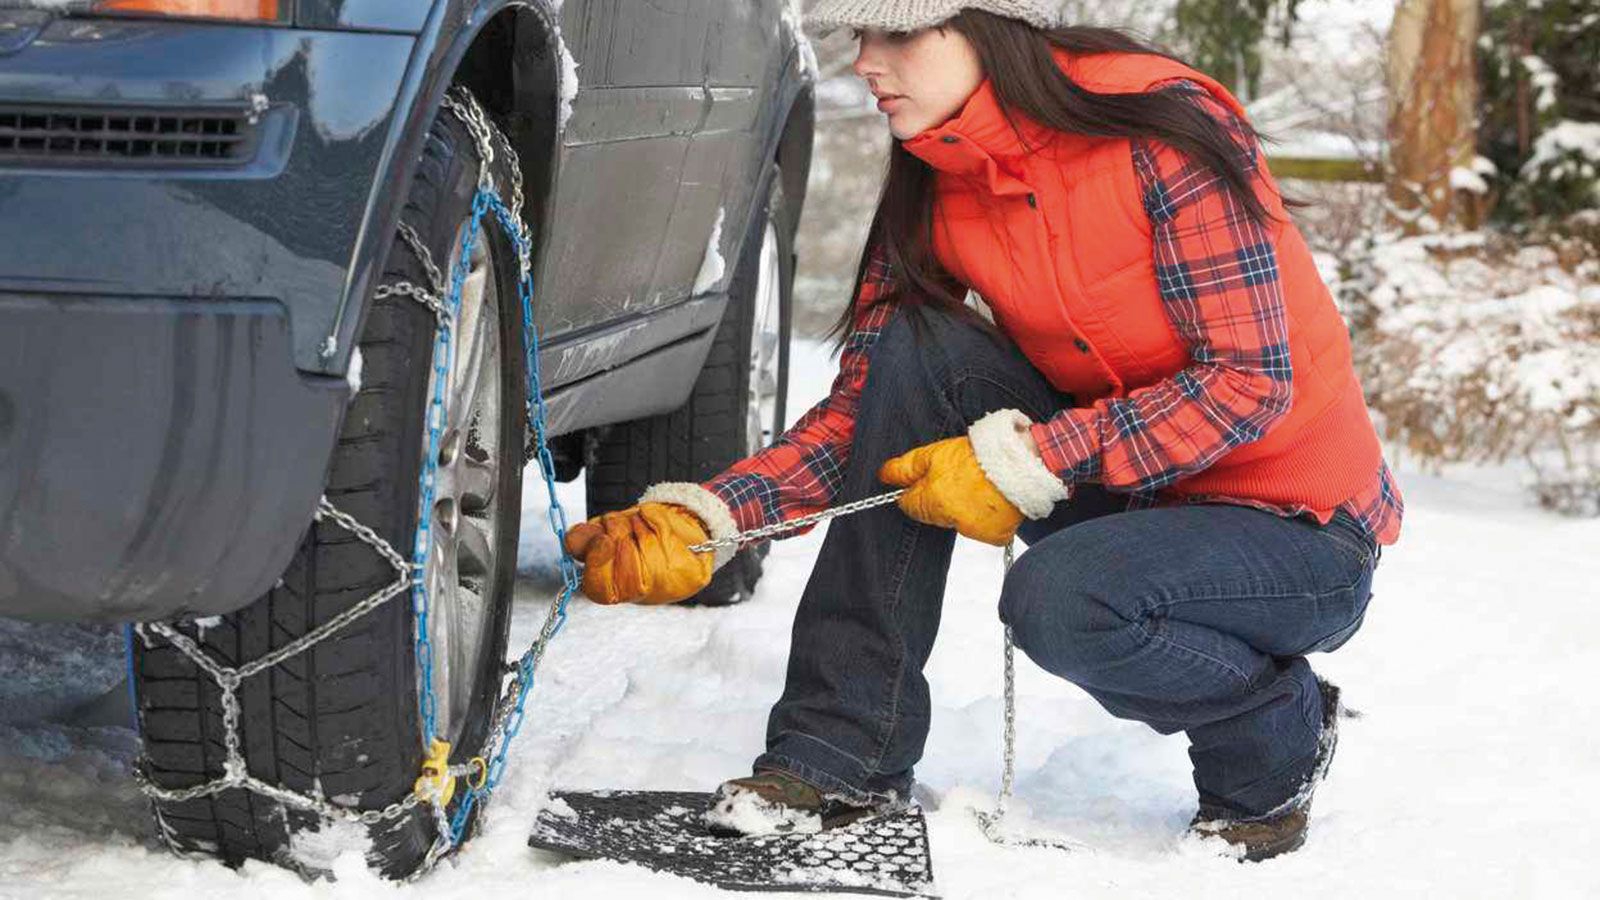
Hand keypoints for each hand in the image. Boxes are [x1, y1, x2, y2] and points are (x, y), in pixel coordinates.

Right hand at [562, 502, 714, 604]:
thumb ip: (587, 540)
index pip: (600, 589)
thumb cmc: (641, 535)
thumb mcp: (607, 537)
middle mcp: (644, 594)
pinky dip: (656, 517)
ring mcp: (671, 586)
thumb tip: (573, 540)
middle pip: (624, 558)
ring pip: (646, 542)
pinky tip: (658, 524)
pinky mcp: (693, 575)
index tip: (602, 539)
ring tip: (640, 525)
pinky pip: (666, 533)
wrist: (685, 531)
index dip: (598, 563)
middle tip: (621, 525)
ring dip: (637, 523)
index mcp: (617, 590)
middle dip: (618, 531)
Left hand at [877, 434, 1024, 545]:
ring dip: (962, 508)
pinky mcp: (994, 536)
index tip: (930, 478)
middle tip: (959, 476)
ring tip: (978, 485)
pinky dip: (985, 518)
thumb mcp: (934, 453)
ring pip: (957, 521)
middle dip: (939, 498)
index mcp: (931, 500)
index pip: (908, 504)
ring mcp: (973, 530)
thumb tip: (883, 476)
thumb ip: (905, 467)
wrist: (1021, 462)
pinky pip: (982, 529)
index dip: (915, 489)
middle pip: (932, 514)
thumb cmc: (979, 455)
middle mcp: (949, 520)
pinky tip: (992, 499)